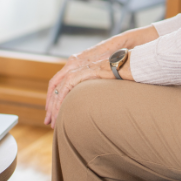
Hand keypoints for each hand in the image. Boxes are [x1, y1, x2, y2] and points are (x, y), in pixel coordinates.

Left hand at [44, 25, 158, 126]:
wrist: (132, 59)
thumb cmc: (122, 67)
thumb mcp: (103, 75)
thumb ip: (93, 81)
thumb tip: (90, 96)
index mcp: (78, 62)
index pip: (58, 81)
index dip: (53, 97)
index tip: (52, 112)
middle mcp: (75, 62)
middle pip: (54, 85)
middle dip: (50, 104)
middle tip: (48, 121)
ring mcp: (79, 65)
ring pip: (58, 88)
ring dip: (54, 106)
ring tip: (54, 121)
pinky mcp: (85, 70)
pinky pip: (67, 87)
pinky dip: (61, 100)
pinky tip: (61, 112)